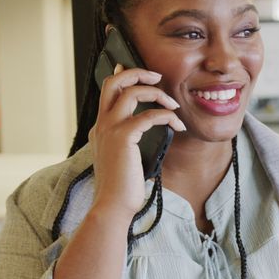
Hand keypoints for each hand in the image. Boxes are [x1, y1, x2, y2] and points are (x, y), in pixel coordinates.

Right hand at [89, 65, 185, 220]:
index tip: (142, 73)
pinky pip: (149, 116)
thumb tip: (143, 130)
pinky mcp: (123, 137)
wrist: (113, 205)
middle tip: (157, 76)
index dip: (124, 75)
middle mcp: (101, 124)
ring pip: (131, 92)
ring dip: (157, 94)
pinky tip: (178, 125)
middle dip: (137, 72)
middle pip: (113, 82)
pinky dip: (167, 116)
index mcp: (100, 128)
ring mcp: (110, 129)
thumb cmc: (122, 187)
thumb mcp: (122, 158)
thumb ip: (127, 141)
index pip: (108, 91)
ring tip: (173, 105)